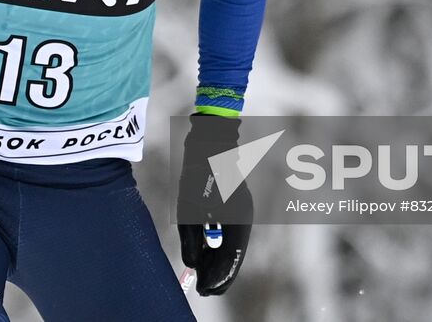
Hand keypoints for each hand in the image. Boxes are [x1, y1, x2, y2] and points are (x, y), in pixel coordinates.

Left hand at [176, 113, 252, 295]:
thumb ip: (190, 238)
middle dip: (218, 273)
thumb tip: (192, 265)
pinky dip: (218, 246)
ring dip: (218, 261)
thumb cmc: (197, 171)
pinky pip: (230, 233)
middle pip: (233, 254)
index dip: (218, 278)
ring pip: (232, 245)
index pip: (231, 258)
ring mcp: (241, 210)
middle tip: (202, 288)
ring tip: (202, 276)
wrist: (211, 140)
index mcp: (236, 219)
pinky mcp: (235, 205)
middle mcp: (243, 217)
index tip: (204, 291)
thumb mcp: (187, 207)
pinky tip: (206, 254)